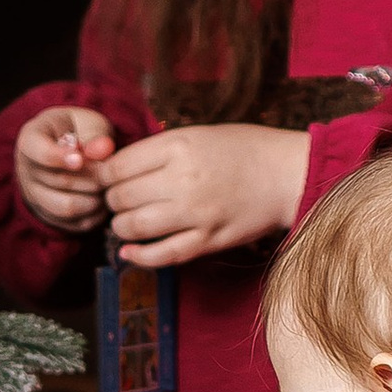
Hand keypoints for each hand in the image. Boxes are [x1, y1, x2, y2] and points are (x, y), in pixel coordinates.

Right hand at [15, 103, 117, 231]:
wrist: (67, 148)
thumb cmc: (79, 130)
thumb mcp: (86, 121)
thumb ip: (95, 133)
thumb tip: (104, 150)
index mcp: (31, 139)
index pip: (39, 153)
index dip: (60, 158)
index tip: (81, 159)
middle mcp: (26, 170)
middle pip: (59, 181)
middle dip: (92, 177)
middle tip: (110, 171)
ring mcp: (35, 196)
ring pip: (66, 207)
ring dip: (95, 198)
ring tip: (107, 185)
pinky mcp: (49, 216)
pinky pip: (74, 224)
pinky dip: (95, 215)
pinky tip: (103, 199)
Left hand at [102, 124, 310, 269]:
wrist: (287, 174)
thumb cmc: (242, 149)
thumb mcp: (196, 135)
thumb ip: (157, 150)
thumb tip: (114, 168)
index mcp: (178, 146)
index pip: (117, 167)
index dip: (104, 176)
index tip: (107, 180)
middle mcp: (183, 179)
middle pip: (121, 198)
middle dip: (113, 201)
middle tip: (119, 201)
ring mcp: (195, 213)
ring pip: (134, 227)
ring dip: (122, 227)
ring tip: (128, 222)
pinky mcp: (208, 241)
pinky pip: (162, 255)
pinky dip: (139, 257)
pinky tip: (129, 252)